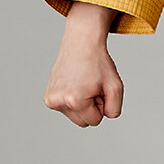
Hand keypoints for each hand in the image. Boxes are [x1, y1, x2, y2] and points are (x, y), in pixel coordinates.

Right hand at [45, 4, 123, 126]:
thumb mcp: (115, 86)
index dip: (101, 104)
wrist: (82, 40)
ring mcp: (51, 99)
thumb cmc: (98, 62)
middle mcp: (58, 101)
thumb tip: (104, 117)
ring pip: (73, 115)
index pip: (95, 121)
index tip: (97, 87)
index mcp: (74, 101)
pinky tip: (74, 83)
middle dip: (90, 106)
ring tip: (83, 83)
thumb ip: (114, 109)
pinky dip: (72, 99)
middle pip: (83, 122)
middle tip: (91, 85)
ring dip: (81, 103)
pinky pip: (65, 108)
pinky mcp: (47, 96)